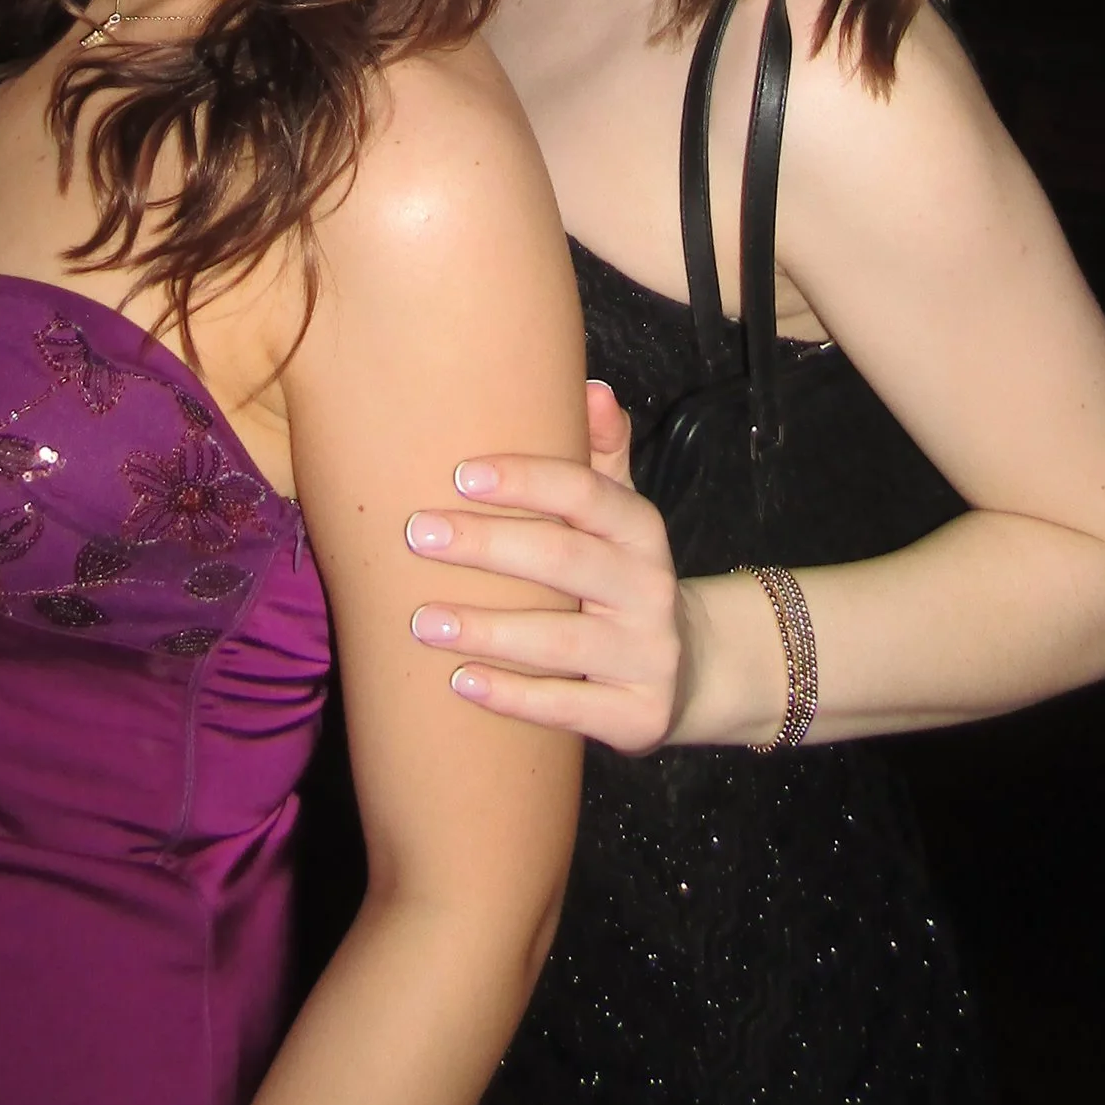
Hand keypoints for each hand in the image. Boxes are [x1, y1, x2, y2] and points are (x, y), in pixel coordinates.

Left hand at [405, 380, 693, 753]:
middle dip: (487, 545)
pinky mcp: (638, 716)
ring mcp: (648, 655)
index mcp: (641, 529)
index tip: (459, 475)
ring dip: (487, 630)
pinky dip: (512, 696)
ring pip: (561, 642)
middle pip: (564, 560)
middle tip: (417, 534)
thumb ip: (602, 453)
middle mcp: (651, 588)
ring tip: (422, 620)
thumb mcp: (620, 512)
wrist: (686, 670)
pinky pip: (568, 706)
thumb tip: (592, 388)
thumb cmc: (621, 573)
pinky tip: (459, 682)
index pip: (586, 494)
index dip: (526, 481)